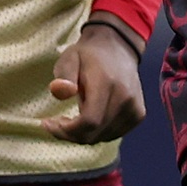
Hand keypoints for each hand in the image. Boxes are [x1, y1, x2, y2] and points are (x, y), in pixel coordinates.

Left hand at [45, 21, 146, 142]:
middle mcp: (125, 98)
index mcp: (107, 84)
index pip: (89, 121)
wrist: (118, 47)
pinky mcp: (138, 115)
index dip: (66, 130)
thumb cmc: (88, 55)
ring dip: (83, 135)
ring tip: (71, 120)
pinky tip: (88, 119)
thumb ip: (64, 75)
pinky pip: (113, 134)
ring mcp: (134, 109)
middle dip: (70, 134)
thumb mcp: (70, 58)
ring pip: (103, 138)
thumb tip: (60, 91)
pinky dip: (97, 133)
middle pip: (94, 134)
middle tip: (56, 123)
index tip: (49, 124)